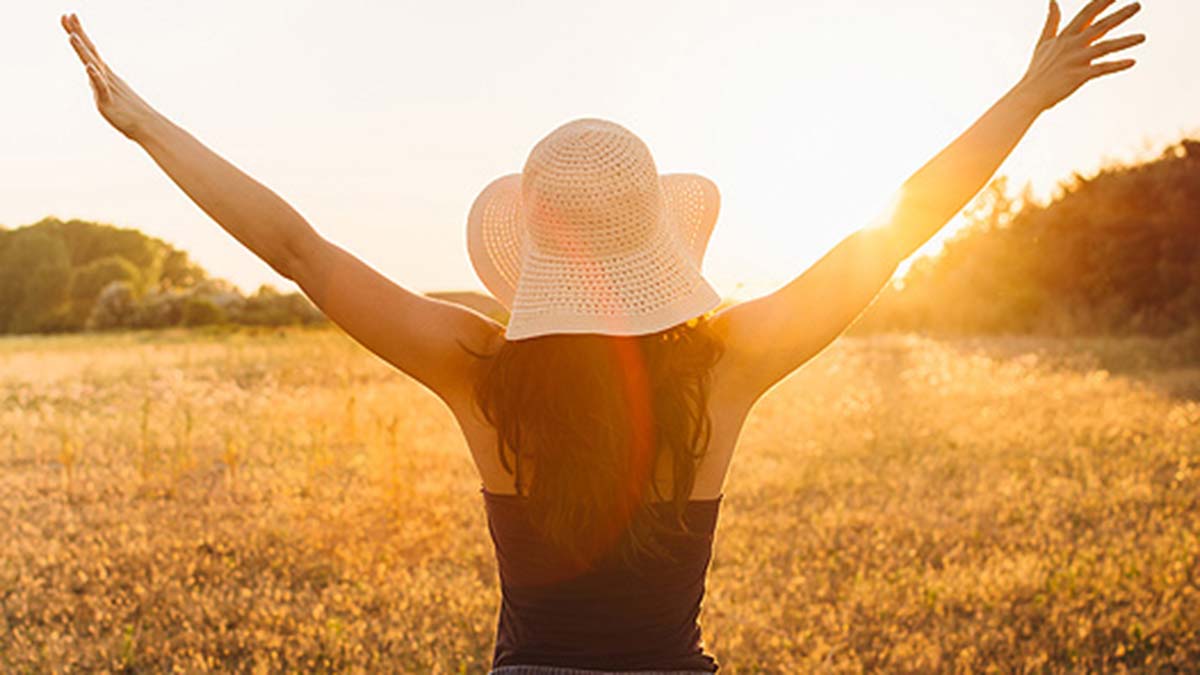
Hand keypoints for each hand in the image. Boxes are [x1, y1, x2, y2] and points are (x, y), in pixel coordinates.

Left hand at [61, 13, 156, 140]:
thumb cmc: (131, 112)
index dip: (79, 32)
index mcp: (105, 74)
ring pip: (93, 66)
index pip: (90, 49)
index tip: (69, 16)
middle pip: (90, 51)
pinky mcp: (108, 101)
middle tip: (67, 15)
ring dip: (83, 51)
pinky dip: (95, 77)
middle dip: (78, 33)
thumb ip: (99, 81)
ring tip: (72, 36)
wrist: (148, 127)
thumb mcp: (110, 92)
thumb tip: (92, 72)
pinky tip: (89, 67)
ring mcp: (108, 87)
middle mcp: (106, 76)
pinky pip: (101, 87)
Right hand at [1016, 0, 1144, 112]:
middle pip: (1100, 26)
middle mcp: (1072, 45)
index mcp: (1065, 36)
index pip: (1086, 14)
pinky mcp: (1078, 76)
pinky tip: (1131, 62)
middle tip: (1138, 6)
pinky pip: (1101, 69)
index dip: (1101, 3)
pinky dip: (1116, 66)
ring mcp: (1076, 60)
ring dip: (1125, 42)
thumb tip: (1053, 0)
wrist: (1029, 94)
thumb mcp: (1043, 42)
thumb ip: (1052, 21)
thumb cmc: (1037, 70)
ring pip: (1104, 47)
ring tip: (1143, 37)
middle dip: (1119, 15)